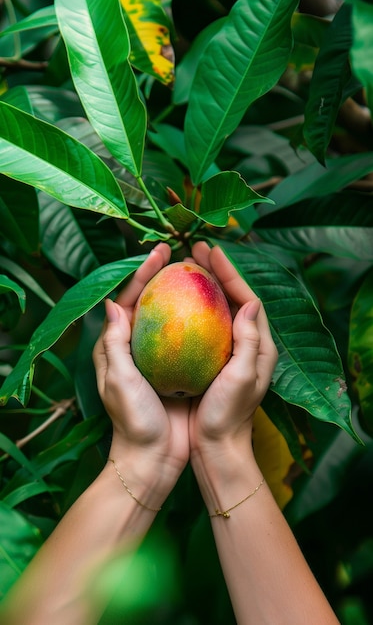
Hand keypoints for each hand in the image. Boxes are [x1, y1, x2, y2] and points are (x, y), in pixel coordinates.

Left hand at [93, 243, 189, 505]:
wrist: (153, 458)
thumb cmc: (133, 420)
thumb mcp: (118, 380)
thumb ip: (114, 342)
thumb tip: (113, 302)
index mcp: (117, 345)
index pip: (130, 298)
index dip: (143, 271)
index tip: (161, 251)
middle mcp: (138, 347)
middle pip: (152, 301)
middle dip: (166, 274)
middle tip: (185, 252)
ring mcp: (160, 358)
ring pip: (173, 316)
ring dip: (186, 292)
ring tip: (202, 271)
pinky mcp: (179, 370)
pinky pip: (192, 338)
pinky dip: (202, 319)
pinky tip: (218, 307)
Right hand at [188, 242, 277, 459]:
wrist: (215, 447)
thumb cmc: (229, 415)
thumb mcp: (243, 378)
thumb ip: (248, 340)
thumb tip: (249, 302)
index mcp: (259, 345)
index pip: (247, 297)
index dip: (230, 272)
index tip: (212, 251)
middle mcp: (243, 344)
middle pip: (231, 297)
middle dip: (215, 271)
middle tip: (196, 249)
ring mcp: (223, 351)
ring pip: (214, 308)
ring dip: (201, 285)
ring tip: (185, 265)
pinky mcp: (206, 360)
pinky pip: (198, 325)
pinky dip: (187, 307)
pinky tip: (171, 299)